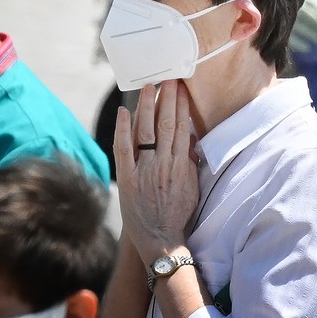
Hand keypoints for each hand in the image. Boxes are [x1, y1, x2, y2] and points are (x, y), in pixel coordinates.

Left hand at [114, 80, 198, 262]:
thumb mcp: (192, 187)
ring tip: (149, 86)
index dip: (181, 105)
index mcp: (182, 166)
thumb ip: (191, 161)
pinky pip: (124, 149)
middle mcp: (164, 165)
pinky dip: (123, 129)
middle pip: (166, 124)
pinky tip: (124, 111)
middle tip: (168, 78)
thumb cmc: (177, 213)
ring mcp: (145, 171)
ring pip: (147, 132)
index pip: (183, 128)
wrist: (160, 239)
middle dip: (167, 99)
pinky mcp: (128, 178)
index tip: (182, 88)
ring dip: (148, 107)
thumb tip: (191, 137)